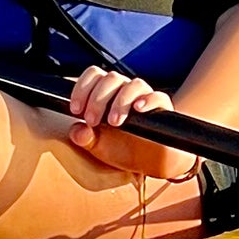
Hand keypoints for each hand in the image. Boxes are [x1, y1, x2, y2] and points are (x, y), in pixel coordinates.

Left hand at [65, 66, 196, 179]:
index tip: (75, 109)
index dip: (82, 88)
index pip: (94, 75)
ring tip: (114, 122)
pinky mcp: (162, 108)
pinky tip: (138, 109)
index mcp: (107, 92)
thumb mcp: (98, 146)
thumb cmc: (121, 148)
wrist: (148, 163)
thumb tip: (77, 131)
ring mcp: (144, 96)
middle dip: (97, 99)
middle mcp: (125, 89)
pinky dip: (148, 100)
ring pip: (133, 85)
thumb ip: (84, 138)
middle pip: (111, 78)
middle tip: (92, 121)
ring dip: (121, 101)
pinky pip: (158, 97)